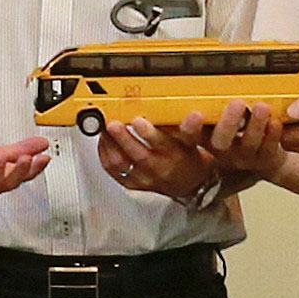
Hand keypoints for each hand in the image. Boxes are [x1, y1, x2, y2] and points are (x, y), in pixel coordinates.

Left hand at [0, 137, 53, 222]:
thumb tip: (43, 143)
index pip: (25, 174)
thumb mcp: (1, 156)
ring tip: (2, 158)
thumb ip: (22, 149)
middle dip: (20, 171)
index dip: (36, 167)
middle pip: (11, 182)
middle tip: (28, 159)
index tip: (45, 158)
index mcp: (5, 177)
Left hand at [96, 117, 224, 199]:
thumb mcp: (193, 141)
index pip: (165, 144)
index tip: (138, 121)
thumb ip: (187, 127)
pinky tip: (105, 140)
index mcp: (176, 155)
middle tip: (113, 124)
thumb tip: (187, 113)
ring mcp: (144, 177)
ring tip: (105, 129)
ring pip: (122, 163)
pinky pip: (113, 170)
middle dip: (123, 138)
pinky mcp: (132, 183)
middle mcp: (159, 168)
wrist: (187, 184)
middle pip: (139, 155)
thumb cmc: (187, 158)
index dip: (150, 133)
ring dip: (110, 144)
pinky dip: (105, 153)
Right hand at [190, 101, 286, 178]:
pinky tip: (276, 122)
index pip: (190, 134)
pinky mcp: (264, 160)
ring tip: (262, 107)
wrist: (264, 154)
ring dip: (255, 125)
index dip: (190, 127)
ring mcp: (243, 157)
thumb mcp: (219, 117)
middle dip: (228, 123)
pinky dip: (273, 135)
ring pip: (248, 144)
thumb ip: (212, 103)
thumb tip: (201, 75)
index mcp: (206, 136)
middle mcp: (222, 149)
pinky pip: (268, 149)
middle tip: (237, 103)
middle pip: (220, 141)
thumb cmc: (238, 127)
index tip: (195, 114)